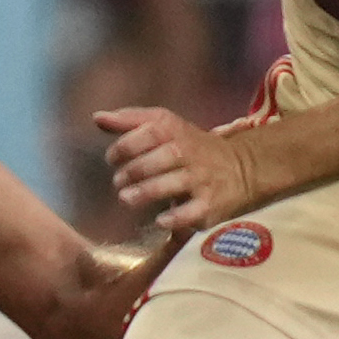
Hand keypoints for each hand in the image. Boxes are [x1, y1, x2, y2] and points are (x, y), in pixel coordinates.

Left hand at [98, 106, 268, 234]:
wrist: (241, 168)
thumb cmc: (189, 148)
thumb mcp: (165, 127)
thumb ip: (130, 122)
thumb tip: (97, 117)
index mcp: (177, 132)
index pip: (153, 131)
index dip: (127, 144)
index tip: (111, 158)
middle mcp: (191, 153)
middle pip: (165, 155)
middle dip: (136, 169)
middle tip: (118, 182)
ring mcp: (202, 179)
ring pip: (178, 182)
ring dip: (148, 190)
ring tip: (126, 198)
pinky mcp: (210, 204)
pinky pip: (195, 211)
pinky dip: (177, 217)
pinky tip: (159, 221)